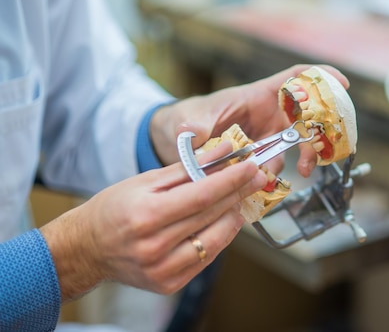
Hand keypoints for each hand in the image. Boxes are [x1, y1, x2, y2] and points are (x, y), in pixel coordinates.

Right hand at [40, 143, 267, 301]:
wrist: (87, 248)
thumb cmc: (115, 208)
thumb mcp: (147, 181)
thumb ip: (189, 166)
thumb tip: (226, 150)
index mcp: (146, 215)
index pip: (202, 195)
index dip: (231, 180)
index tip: (251, 166)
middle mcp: (154, 247)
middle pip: (211, 215)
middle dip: (238, 193)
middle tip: (256, 177)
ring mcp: (162, 270)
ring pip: (215, 240)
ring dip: (233, 216)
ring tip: (237, 198)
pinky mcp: (169, 284)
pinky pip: (206, 258)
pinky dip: (219, 237)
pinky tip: (222, 220)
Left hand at [150, 64, 349, 176]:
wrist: (174, 142)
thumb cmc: (184, 118)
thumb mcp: (188, 119)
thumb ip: (194, 126)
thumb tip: (193, 133)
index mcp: (258, 95)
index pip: (296, 77)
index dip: (321, 76)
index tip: (341, 84)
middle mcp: (270, 114)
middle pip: (308, 115)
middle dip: (320, 131)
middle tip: (318, 152)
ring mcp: (268, 136)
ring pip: (297, 145)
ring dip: (299, 158)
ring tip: (287, 172)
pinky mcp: (262, 157)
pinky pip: (278, 165)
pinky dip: (276, 176)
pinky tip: (266, 185)